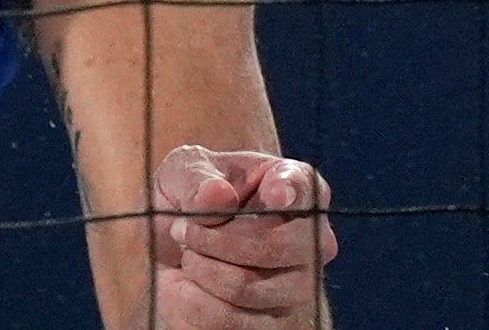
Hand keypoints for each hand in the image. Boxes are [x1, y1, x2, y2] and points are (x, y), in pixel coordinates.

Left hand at [149, 144, 334, 327]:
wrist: (177, 252)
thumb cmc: (191, 200)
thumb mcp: (183, 173)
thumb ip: (196, 178)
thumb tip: (218, 196)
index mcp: (296, 186)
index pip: (303, 188)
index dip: (290, 192)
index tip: (274, 195)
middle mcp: (311, 240)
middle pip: (273, 247)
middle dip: (213, 242)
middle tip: (183, 231)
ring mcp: (300, 289)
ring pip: (246, 290)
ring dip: (199, 273)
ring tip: (186, 259)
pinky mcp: (279, 327)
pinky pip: (229, 324)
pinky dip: (193, 305)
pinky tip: (185, 288)